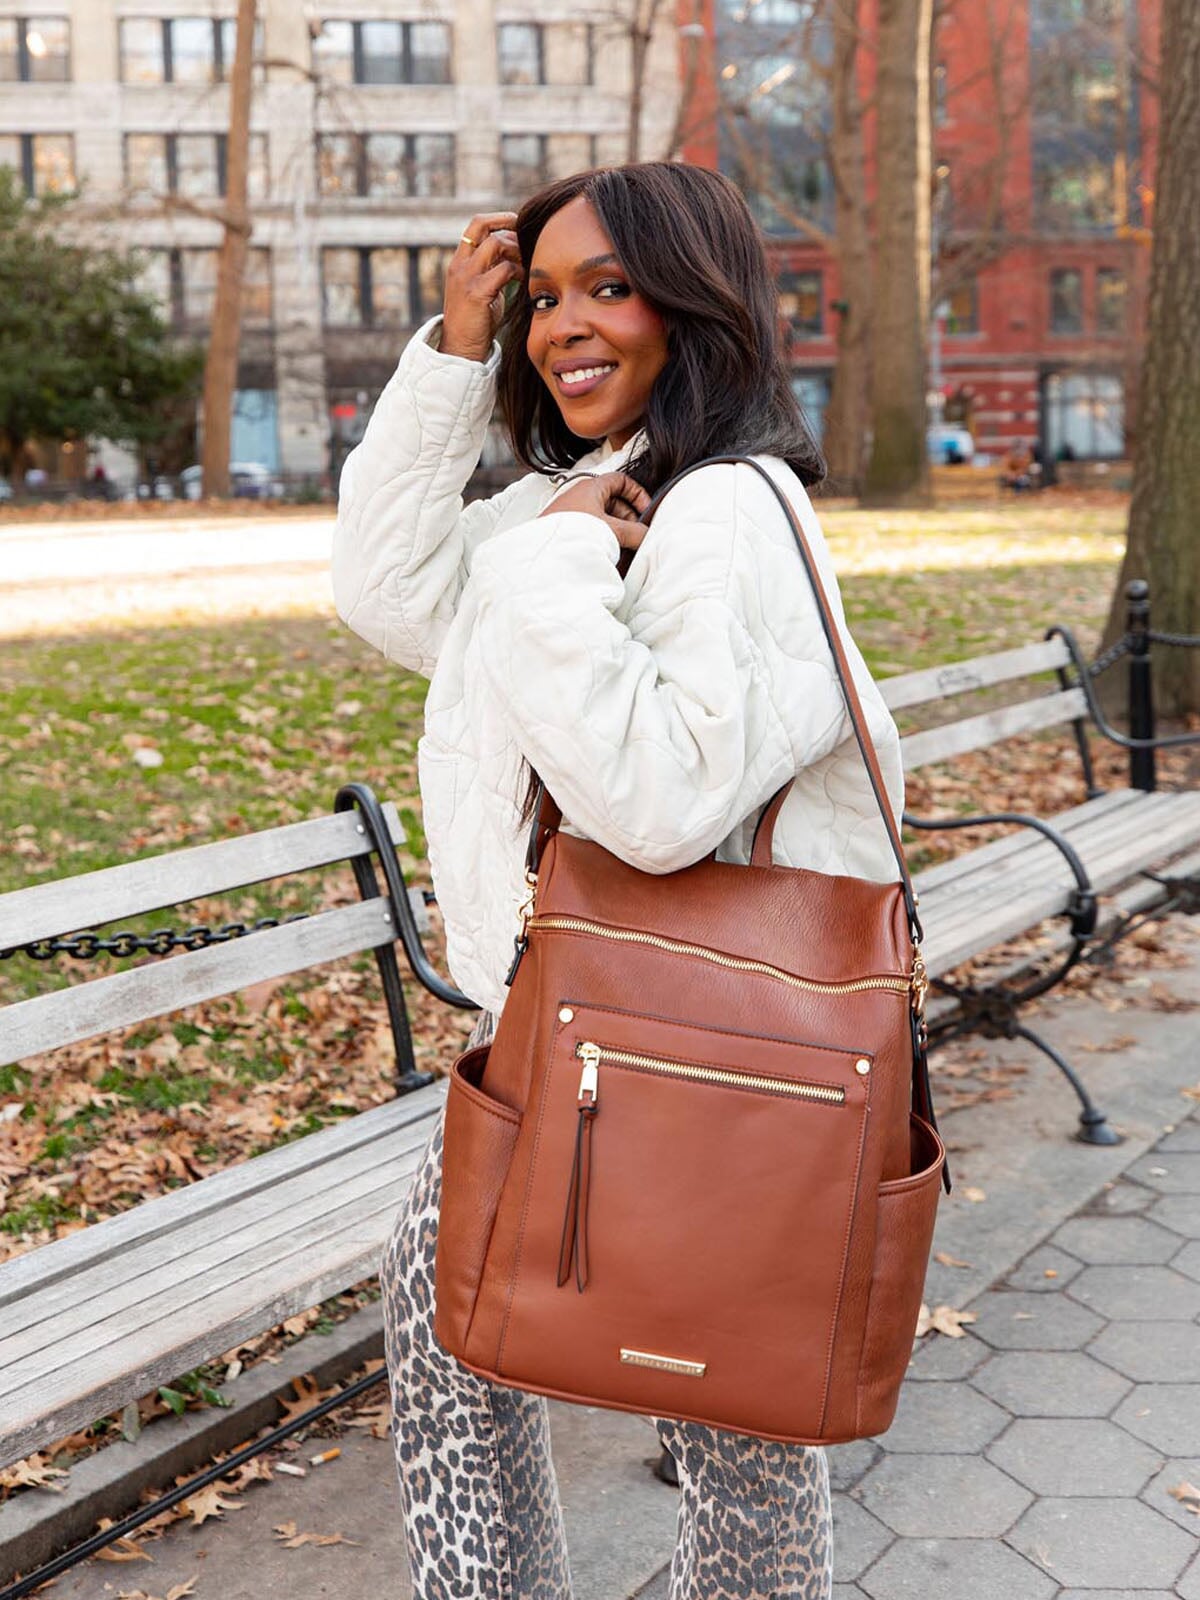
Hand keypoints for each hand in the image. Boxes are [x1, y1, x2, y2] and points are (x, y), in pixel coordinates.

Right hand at [440, 212, 522, 361]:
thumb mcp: (482, 288)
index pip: (476, 225)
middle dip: (508, 223)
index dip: (498, 219)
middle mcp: (460, 265)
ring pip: (495, 243)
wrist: (461, 349)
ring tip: (527, 260)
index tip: (518, 225)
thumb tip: (514, 253)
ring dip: (516, 248)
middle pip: (481, 224)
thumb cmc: (476, 321)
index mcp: (459, 262)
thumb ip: (492, 269)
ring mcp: (466, 277)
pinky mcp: (477, 292)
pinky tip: (526, 280)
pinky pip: (504, 269)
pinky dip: (519, 271)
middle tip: (527, 234)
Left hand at [539, 471, 651, 550]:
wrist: (544, 552)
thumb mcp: (611, 531)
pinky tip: (608, 552)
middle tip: (636, 535)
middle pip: (614, 501)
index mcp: (591, 487)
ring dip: (617, 530)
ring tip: (623, 547)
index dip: (637, 494)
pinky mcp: (567, 528)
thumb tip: (647, 536)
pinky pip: (591, 528)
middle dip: (628, 518)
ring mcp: (573, 512)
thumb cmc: (574, 534)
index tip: (646, 511)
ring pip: (603, 516)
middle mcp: (581, 496)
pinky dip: (603, 537)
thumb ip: (634, 532)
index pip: (621, 481)